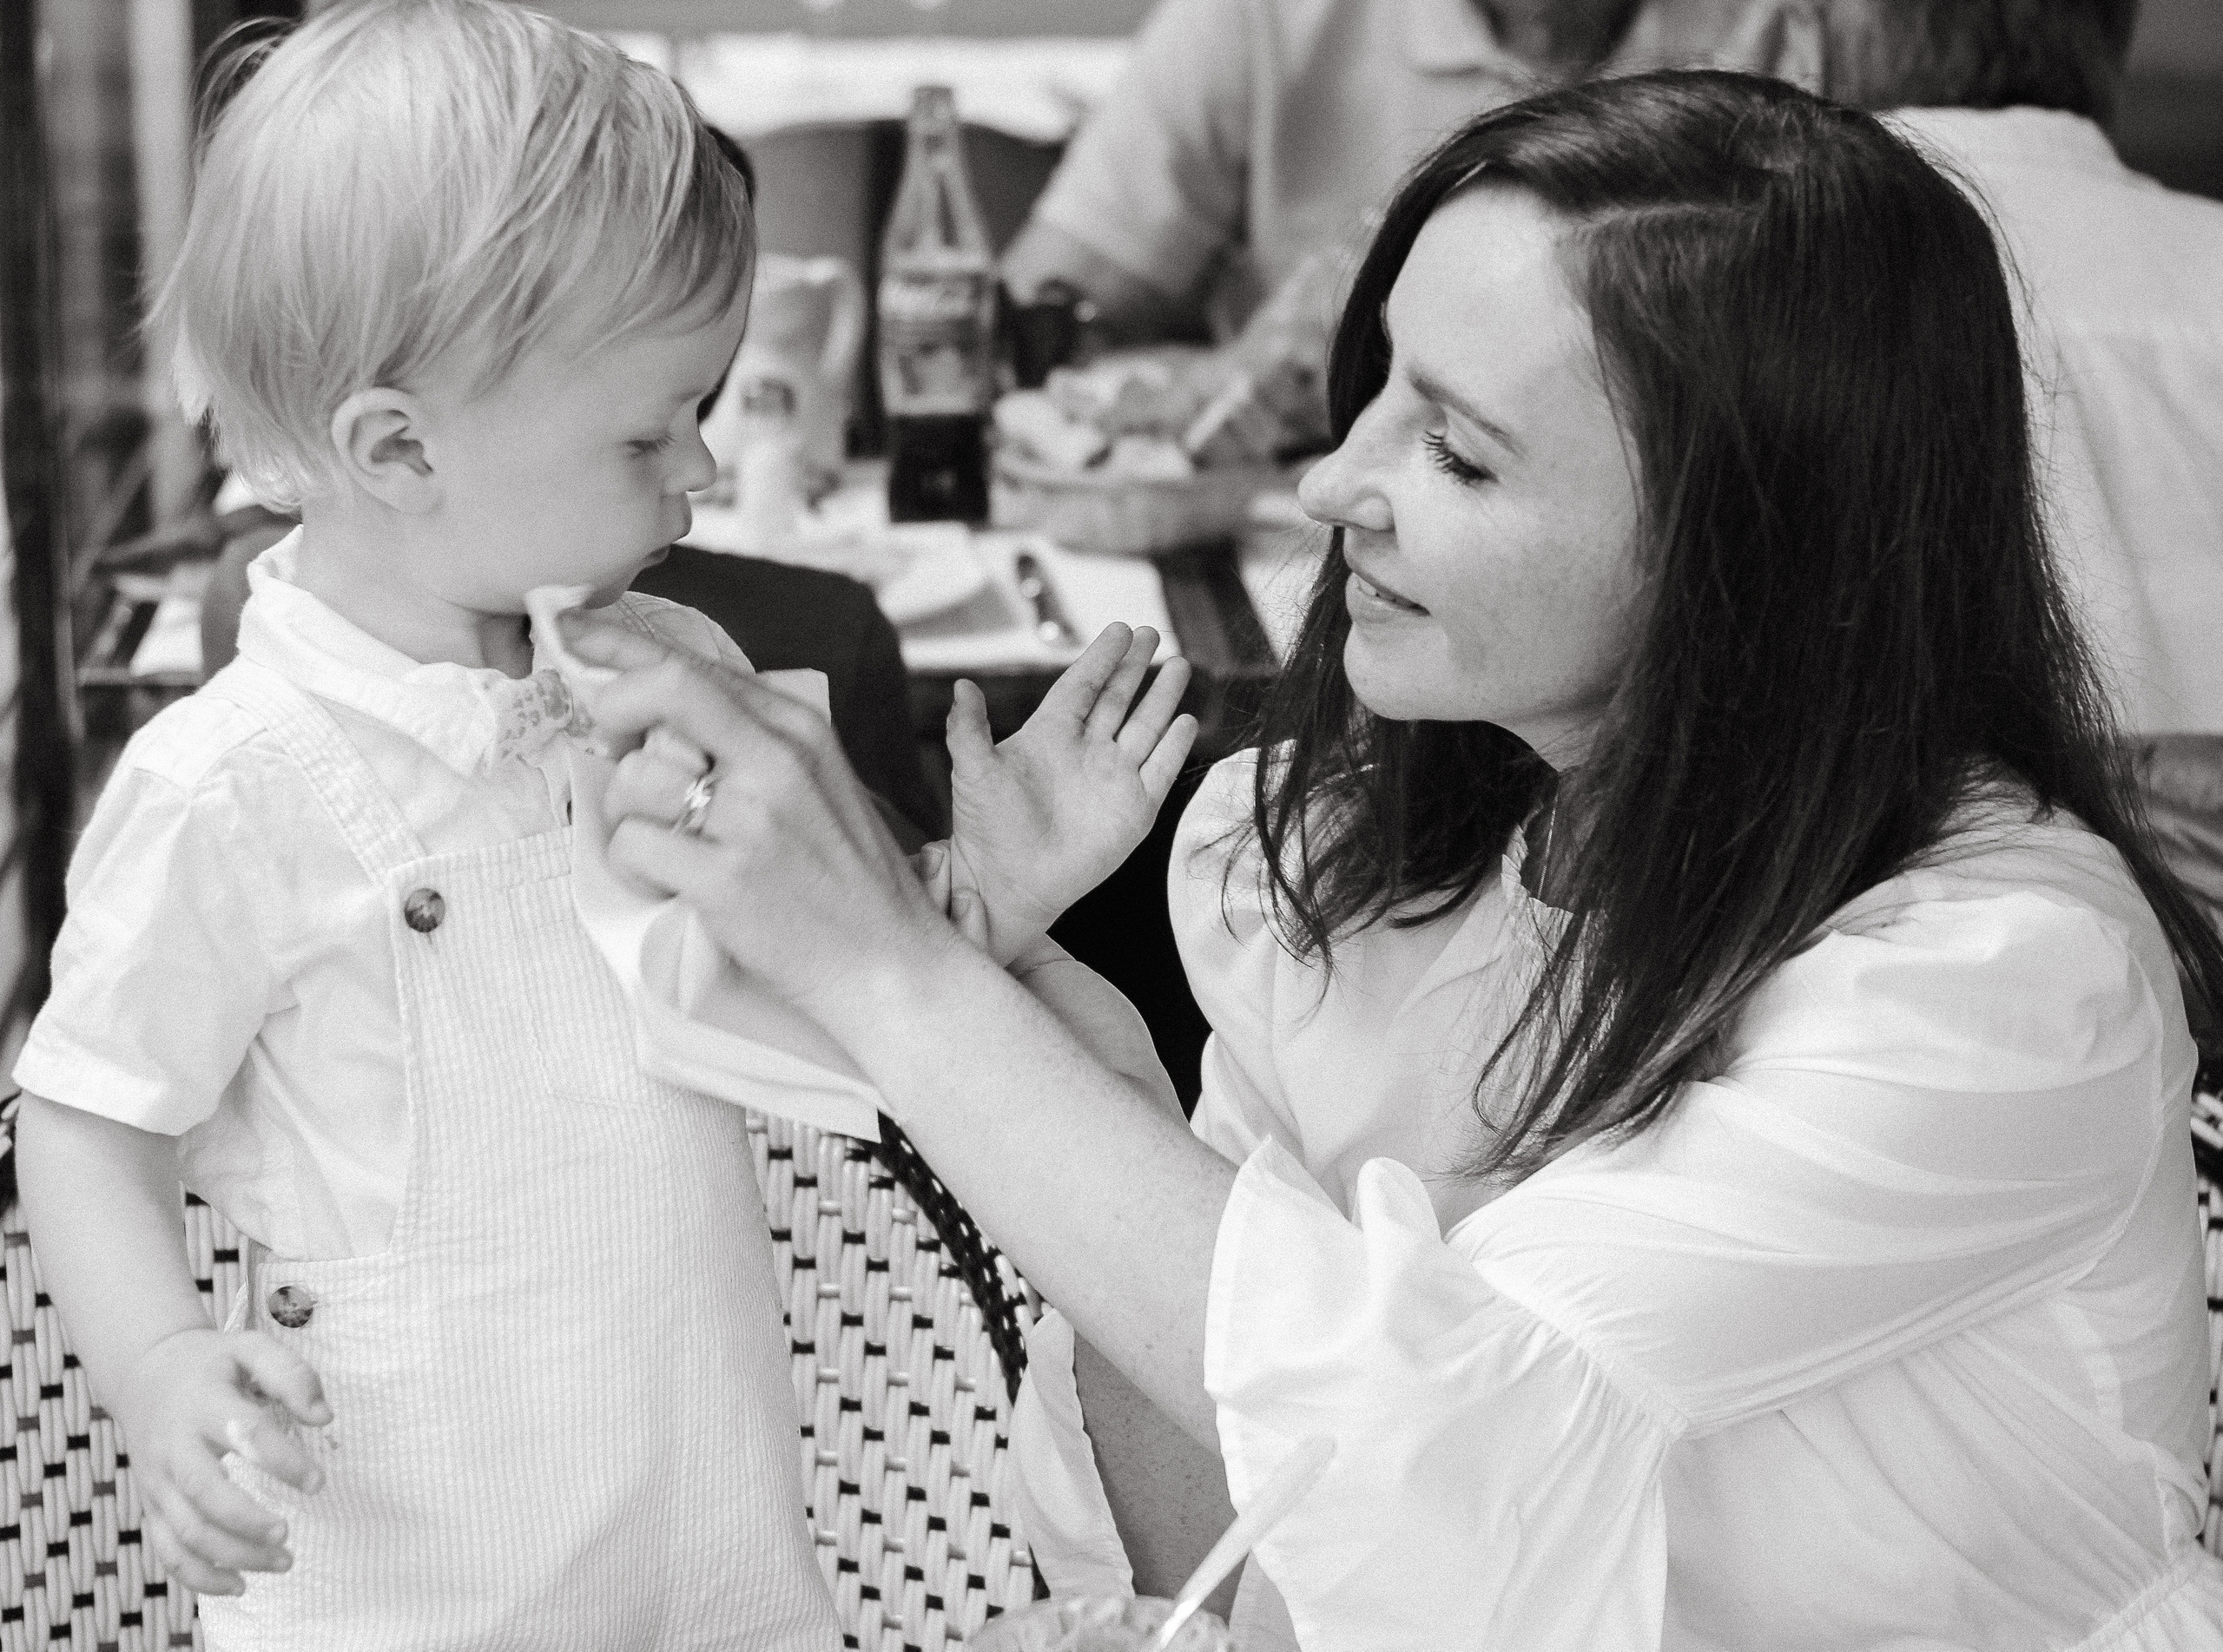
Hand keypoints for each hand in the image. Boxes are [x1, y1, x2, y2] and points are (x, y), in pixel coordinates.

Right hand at [114, 1326, 329, 1596]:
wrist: (144, 1376)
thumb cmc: (212, 1364)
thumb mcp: (250, 1348)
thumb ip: (292, 1375)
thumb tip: (325, 1417)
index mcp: (203, 1404)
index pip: (244, 1432)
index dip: (283, 1459)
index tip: (319, 1482)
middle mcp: (174, 1447)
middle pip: (204, 1493)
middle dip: (247, 1520)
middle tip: (288, 1535)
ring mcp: (157, 1481)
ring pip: (186, 1531)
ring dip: (233, 1555)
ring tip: (284, 1562)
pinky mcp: (151, 1505)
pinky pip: (167, 1551)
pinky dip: (199, 1576)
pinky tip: (240, 1585)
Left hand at [568, 611, 974, 1027]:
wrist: (890, 966)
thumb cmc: (848, 883)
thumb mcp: (821, 785)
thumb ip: (755, 741)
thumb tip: (659, 716)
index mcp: (801, 730)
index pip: (695, 664)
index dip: (620, 645)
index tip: (574, 631)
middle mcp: (778, 760)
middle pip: (662, 690)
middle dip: (611, 709)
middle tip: (609, 745)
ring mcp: (752, 819)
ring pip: (634, 781)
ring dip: (631, 816)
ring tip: (673, 847)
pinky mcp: (725, 878)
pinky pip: (633, 847)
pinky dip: (638, 868)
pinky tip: (677, 884)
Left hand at [945, 624, 1195, 963]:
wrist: (1008, 885)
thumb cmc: (986, 830)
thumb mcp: (972, 772)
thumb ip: (968, 729)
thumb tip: (961, 684)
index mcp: (1049, 736)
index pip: (1082, 686)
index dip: (1101, 658)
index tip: (1118, 629)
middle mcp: (1085, 752)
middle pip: (1118, 698)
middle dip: (1136, 666)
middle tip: (1151, 632)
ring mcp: (1112, 779)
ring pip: (1145, 727)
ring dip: (1162, 697)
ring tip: (1181, 665)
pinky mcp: (1134, 810)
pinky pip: (1160, 770)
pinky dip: (1175, 746)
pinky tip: (1187, 721)